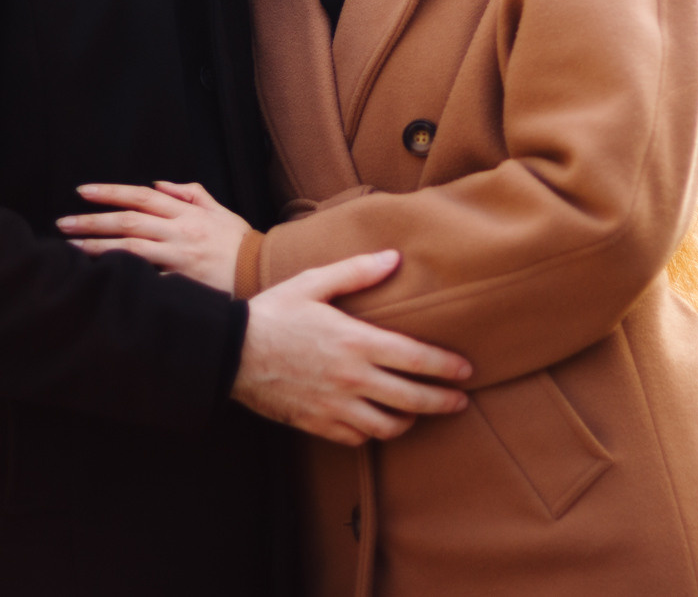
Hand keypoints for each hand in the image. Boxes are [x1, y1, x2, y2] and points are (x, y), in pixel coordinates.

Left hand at [57, 181, 248, 294]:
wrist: (263, 271)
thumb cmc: (240, 243)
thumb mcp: (219, 211)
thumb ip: (190, 195)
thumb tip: (159, 185)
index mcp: (187, 212)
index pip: (141, 197)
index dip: (110, 192)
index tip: (82, 192)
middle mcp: (180, 231)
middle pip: (128, 220)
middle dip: (92, 220)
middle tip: (62, 223)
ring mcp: (179, 257)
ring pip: (131, 248)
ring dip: (98, 246)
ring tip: (71, 246)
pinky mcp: (181, 281)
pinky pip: (147, 277)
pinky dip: (123, 275)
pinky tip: (100, 277)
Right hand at [233, 250, 473, 445]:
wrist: (230, 353)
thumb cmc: (273, 313)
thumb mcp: (314, 283)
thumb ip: (356, 272)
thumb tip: (394, 259)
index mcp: (356, 342)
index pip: (417, 359)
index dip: (447, 367)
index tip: (466, 370)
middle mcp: (352, 379)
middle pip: (413, 398)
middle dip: (443, 402)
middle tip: (460, 401)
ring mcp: (335, 406)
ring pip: (388, 426)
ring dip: (409, 420)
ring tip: (418, 412)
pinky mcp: (318, 424)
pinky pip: (357, 438)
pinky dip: (373, 433)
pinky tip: (378, 422)